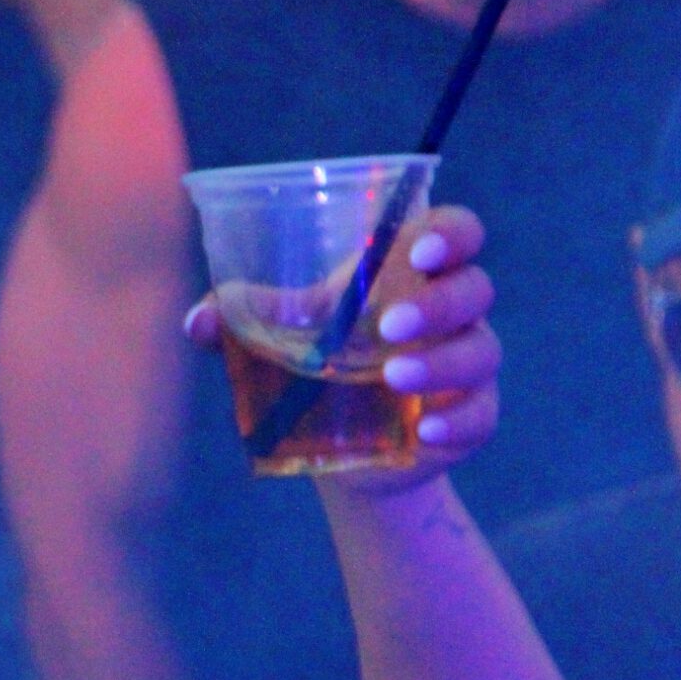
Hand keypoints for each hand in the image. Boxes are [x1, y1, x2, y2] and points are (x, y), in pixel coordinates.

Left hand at [185, 204, 499, 495]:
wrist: (341, 448)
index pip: (454, 232)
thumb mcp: (279, 337)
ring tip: (392, 379)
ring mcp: (466, 361)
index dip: (450, 233)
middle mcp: (450, 311)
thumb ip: (241, 319)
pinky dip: (456, 421)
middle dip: (438, 302)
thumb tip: (199, 320)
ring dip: (441, 362)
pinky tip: (424, 430)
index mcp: (408, 273)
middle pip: (474, 287)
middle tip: (387, 326)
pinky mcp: (472, 414)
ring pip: (480, 349)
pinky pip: (481, 413)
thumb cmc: (316, 364)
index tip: (417, 250)